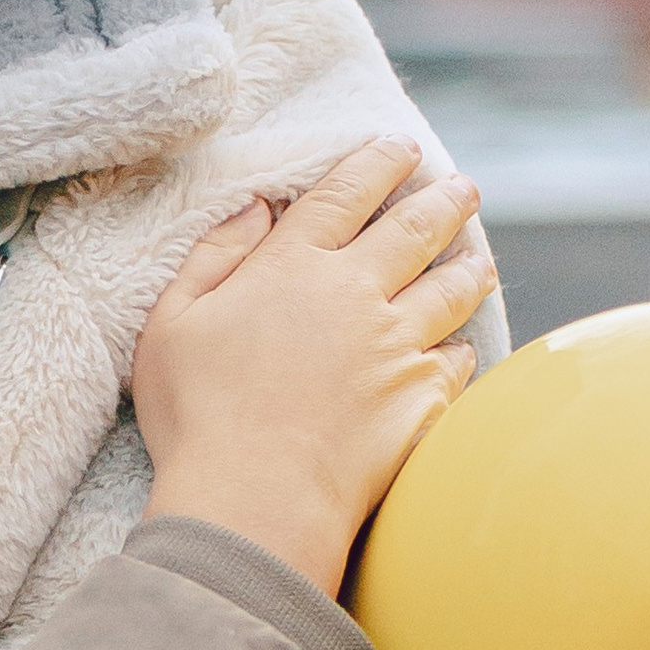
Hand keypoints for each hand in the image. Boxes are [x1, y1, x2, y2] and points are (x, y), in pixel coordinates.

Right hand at [134, 140, 495, 593]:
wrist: (255, 501)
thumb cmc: (197, 417)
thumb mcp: (169, 327)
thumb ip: (211, 258)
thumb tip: (255, 209)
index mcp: (290, 267)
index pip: (344, 194)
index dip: (376, 163)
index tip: (399, 147)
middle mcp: (353, 293)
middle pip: (414, 228)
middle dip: (444, 200)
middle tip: (462, 188)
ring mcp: (395, 344)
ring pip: (450, 289)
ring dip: (468, 268)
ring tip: (479, 261)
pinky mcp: (421, 397)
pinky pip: (455, 360)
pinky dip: (459, 348)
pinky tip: (458, 348)